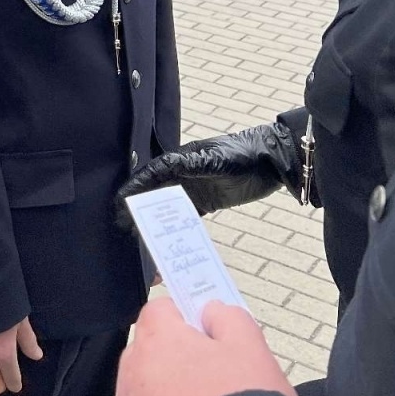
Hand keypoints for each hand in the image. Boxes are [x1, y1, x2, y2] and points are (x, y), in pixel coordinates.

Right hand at [115, 119, 303, 220]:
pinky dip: (175, 226)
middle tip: (121, 224)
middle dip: (138, 205)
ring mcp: (195, 187)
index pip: (153, 173)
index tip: (120, 201)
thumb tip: (166, 165)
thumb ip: (193, 164)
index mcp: (183, 158)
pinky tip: (166, 238)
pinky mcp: (207, 201)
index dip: (135, 186)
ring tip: (138, 234)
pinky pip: (186, 215)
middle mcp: (184, 172)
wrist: (274, 162)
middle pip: (156, 190)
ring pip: (168, 204)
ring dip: (154, 218)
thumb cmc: (246, 156)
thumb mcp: (219, 160)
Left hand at [117, 299, 295, 395]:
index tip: (206, 327)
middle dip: (179, 352)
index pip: (162, 309)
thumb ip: (228, 317)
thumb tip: (213, 311)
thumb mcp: (250, 348)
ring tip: (209, 395)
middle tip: (214, 368)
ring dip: (172, 382)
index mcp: (158, 339)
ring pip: (151, 380)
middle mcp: (135, 370)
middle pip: (153, 346)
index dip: (187, 316)